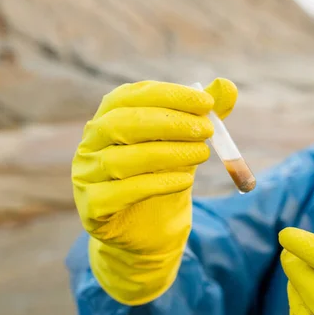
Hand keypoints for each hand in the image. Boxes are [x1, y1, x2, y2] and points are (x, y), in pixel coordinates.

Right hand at [72, 78, 236, 304]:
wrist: (147, 229)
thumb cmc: (162, 175)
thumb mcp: (184, 142)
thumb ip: (201, 115)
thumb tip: (227, 85)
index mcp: (110, 116)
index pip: (132, 95)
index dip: (170, 95)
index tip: (207, 102)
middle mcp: (91, 142)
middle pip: (123, 123)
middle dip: (169, 123)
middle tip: (206, 130)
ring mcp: (86, 174)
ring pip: (121, 159)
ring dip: (168, 154)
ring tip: (202, 154)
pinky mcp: (92, 207)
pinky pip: (122, 193)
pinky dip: (156, 184)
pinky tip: (185, 180)